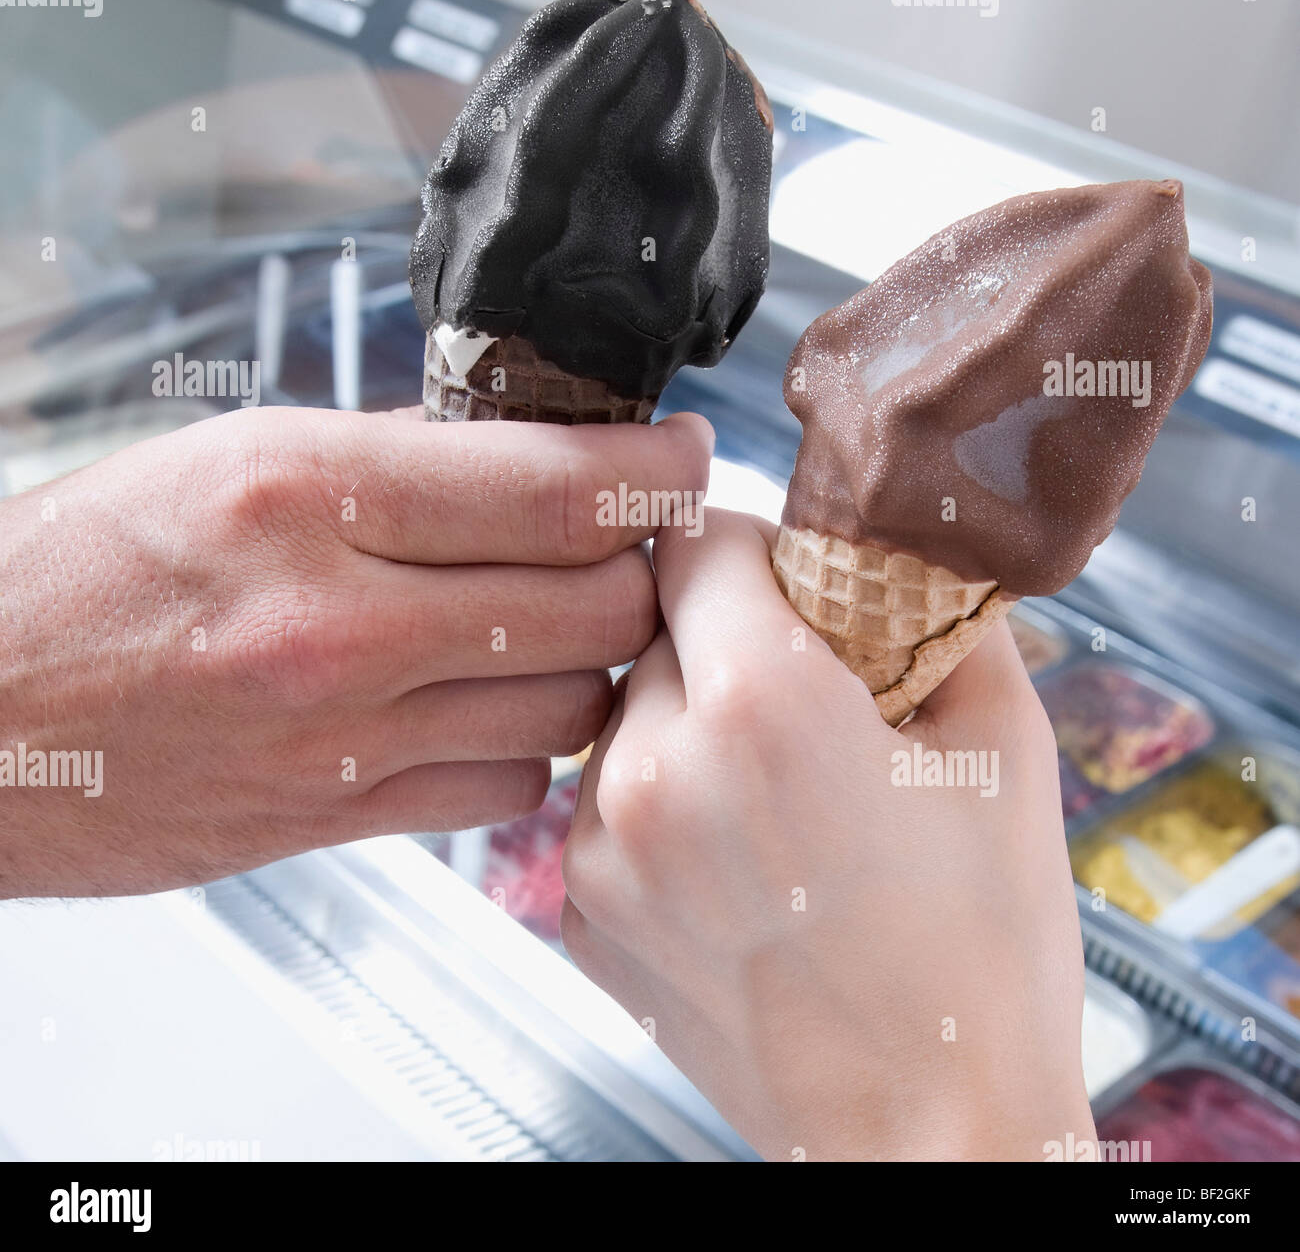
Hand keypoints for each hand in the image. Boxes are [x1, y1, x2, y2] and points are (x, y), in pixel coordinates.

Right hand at [0, 405, 711, 896]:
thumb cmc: (86, 567)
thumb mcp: (232, 457)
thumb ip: (396, 460)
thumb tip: (531, 455)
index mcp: (310, 495)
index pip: (558, 491)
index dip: (656, 473)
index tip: (682, 458)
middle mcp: (337, 621)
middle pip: (594, 606)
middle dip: (641, 568)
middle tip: (631, 542)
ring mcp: (339, 736)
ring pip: (569, 706)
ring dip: (591, 660)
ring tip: (558, 622)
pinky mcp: (330, 820)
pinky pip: (503, 788)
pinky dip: (525, 744)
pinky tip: (489, 706)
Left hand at [561, 508, 1093, 1160]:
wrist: (928, 1132)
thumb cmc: (979, 957)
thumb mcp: (999, 747)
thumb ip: (934, 616)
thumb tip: (892, 554)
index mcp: (757, 704)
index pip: (693, 540)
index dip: (752, 548)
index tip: (787, 582)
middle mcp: (651, 768)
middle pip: (658, 628)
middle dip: (727, 641)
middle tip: (809, 705)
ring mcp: (603, 849)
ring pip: (627, 715)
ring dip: (687, 726)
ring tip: (776, 799)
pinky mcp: (581, 913)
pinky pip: (608, 805)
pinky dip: (662, 807)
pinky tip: (741, 863)